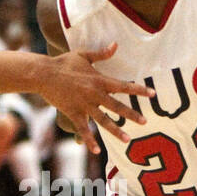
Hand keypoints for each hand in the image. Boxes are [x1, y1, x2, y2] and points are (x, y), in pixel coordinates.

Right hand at [37, 42, 151, 152]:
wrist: (44, 74)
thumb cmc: (63, 62)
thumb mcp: (83, 55)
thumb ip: (101, 53)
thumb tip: (116, 45)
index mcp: (99, 80)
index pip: (124, 86)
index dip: (139, 90)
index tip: (152, 94)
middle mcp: (94, 94)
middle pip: (117, 106)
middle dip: (132, 115)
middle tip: (145, 122)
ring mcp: (84, 105)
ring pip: (103, 120)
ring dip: (116, 131)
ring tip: (127, 139)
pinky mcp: (73, 113)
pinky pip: (83, 130)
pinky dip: (89, 141)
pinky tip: (96, 150)